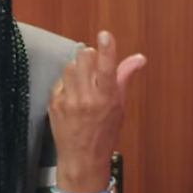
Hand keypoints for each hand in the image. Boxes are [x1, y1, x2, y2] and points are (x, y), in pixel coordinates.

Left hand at [48, 30, 146, 189]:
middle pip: (83, 58)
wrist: (82, 158)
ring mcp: (68, 100)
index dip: (107, 48)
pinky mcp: (54, 103)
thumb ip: (125, 78)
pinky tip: (73, 95)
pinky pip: (60, 80)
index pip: (107, 67)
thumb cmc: (104, 134)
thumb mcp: (120, 107)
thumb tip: (138, 58)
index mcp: (106, 99)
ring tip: (84, 83)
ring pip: (70, 66)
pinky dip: (67, 83)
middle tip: (93, 66)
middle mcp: (86, 98)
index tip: (105, 35)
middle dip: (89, 57)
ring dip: (78, 69)